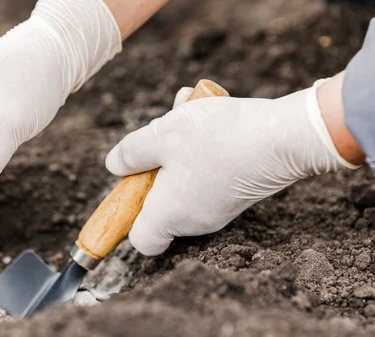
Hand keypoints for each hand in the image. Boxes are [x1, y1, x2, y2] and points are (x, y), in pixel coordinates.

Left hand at [105, 81, 358, 255]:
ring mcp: (217, 209)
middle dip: (154, 166)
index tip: (132, 182)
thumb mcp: (162, 135)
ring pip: (182, 182)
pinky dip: (200, 150)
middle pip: (159, 203)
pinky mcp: (235, 193)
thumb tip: (114, 165)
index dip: (128, 215)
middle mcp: (194, 220)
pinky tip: (207, 117)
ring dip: (177, 149)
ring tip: (185, 113)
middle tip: (162, 135)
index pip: (140, 239)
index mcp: (169, 215)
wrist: (285, 137)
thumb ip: (131, 153)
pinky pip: (205, 175)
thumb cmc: (217, 137)